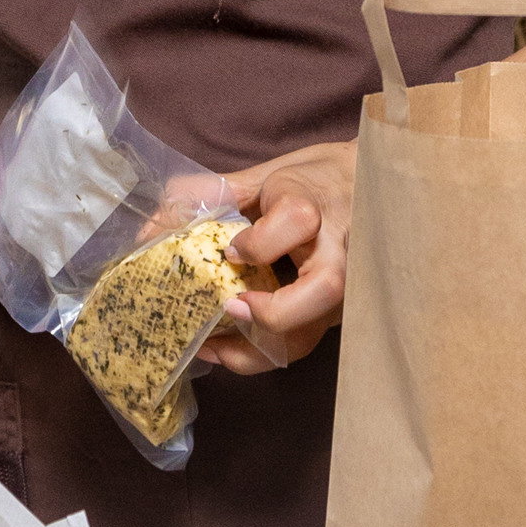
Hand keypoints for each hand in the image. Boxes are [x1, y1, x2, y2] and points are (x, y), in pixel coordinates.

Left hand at [203, 139, 358, 374]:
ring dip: (258, 348)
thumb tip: (151, 226)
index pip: (297, 220)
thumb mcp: (268, 174)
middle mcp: (340, 249)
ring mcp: (345, 287)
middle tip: (231, 308)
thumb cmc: (317, 180)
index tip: (231, 251)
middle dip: (273, 310)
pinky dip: (264, 352)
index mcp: (318, 203)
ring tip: (213, 347)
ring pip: (313, 331)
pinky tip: (229, 349)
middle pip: (324, 288)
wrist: (375, 188)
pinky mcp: (338, 311)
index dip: (259, 241)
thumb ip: (214, 194)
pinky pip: (304, 342)